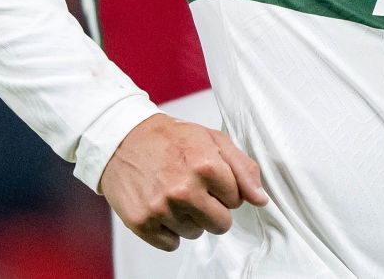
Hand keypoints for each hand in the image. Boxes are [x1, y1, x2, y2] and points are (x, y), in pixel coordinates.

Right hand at [98, 114, 269, 251]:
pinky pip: (172, 244)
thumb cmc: (170, 139)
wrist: (122, 140)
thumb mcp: (212, 140)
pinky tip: (161, 207)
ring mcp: (162, 208)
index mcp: (206, 165)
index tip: (209, 178)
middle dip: (212, 210)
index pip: (237, 200)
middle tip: (194, 190)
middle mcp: (184, 189)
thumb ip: (242, 168)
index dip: (225, 190)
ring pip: (196, 234)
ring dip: (189, 219)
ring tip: (174, 194)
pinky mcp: (142, 223)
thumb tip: (261, 199)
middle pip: (221, 224)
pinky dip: (169, 231)